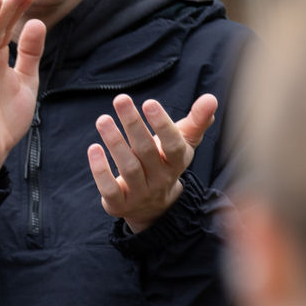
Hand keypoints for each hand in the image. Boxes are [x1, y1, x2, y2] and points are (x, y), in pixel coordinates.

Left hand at [87, 93, 217, 231]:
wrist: (154, 207)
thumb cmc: (166, 162)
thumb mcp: (183, 143)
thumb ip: (197, 120)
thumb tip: (211, 98)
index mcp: (177, 162)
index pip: (173, 145)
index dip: (162, 125)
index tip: (149, 102)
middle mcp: (161, 179)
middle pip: (146, 151)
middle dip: (133, 124)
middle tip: (121, 99)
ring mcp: (140, 193)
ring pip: (129, 168)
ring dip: (115, 142)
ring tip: (103, 120)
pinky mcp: (120, 204)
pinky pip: (110, 189)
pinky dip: (101, 170)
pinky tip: (93, 148)